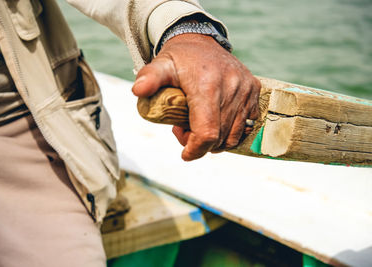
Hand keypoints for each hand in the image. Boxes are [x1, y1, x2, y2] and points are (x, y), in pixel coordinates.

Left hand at [132, 33, 260, 160]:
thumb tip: (138, 91)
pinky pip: (247, 124)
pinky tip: (217, 120)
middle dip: (201, 144)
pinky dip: (232, 130)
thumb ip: (149, 78)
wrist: (201, 42)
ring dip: (217, 140)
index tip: (184, 154)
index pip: (207, 133)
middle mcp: (231, 88)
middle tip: (185, 130)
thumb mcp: (160, 65)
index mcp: (207, 86)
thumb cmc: (179, 59)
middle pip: (220, 138)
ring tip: (199, 125)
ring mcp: (246, 89)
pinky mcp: (255, 90)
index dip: (195, 149)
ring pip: (235, 134)